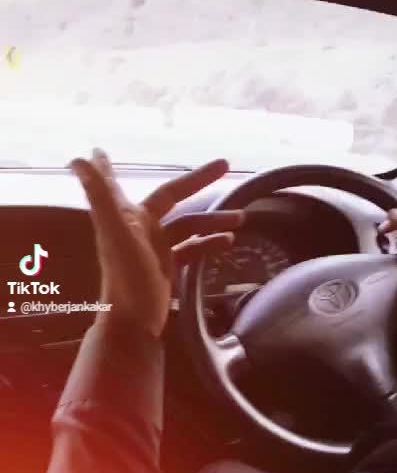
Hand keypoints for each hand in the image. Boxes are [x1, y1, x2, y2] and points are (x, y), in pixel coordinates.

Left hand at [70, 150, 244, 336]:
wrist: (135, 323)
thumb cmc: (126, 276)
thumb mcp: (116, 232)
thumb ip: (101, 196)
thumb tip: (77, 160)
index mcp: (126, 217)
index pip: (122, 183)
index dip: (109, 167)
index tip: (99, 149)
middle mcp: (139, 228)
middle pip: (172, 198)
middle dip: (198, 182)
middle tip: (225, 165)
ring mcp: (154, 248)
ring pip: (188, 225)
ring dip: (213, 219)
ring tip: (241, 216)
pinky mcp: (166, 267)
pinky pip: (191, 249)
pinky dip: (208, 243)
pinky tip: (228, 243)